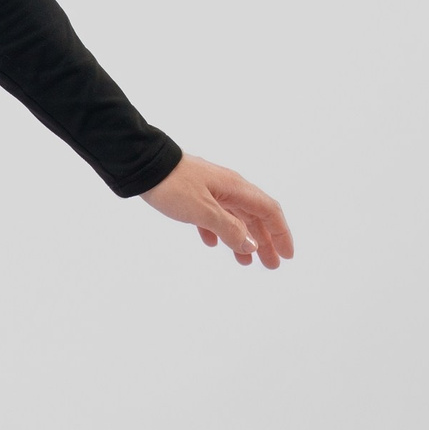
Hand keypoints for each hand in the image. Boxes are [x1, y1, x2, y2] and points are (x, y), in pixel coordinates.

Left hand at [140, 153, 293, 267]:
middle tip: (271, 265)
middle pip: (254, 217)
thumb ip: (228, 229)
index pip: (269, 211)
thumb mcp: (203, 211)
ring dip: (242, 240)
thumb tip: (252, 246)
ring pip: (234, 218)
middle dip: (265, 242)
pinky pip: (212, 215)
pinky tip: (211, 243)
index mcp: (236, 188)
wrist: (142, 164)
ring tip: (246, 262)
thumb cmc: (172, 185)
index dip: (280, 233)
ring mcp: (211, 190)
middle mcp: (229, 188)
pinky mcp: (193, 194)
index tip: (286, 255)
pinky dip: (216, 231)